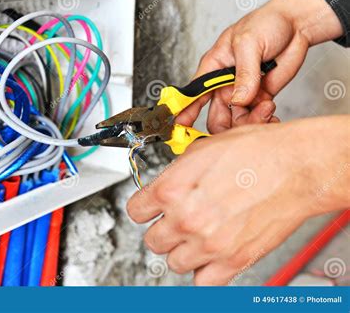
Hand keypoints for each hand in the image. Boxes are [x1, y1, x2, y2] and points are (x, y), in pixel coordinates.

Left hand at [127, 117, 348, 284]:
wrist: (296, 166)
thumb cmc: (257, 152)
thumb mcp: (203, 150)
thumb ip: (177, 175)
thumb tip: (166, 186)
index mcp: (172, 189)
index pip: (135, 211)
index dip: (144, 208)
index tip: (151, 209)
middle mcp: (185, 218)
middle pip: (153, 240)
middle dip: (163, 230)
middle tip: (177, 221)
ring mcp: (208, 243)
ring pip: (174, 262)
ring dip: (182, 251)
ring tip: (198, 236)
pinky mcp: (233, 260)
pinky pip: (202, 282)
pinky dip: (203, 272)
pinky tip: (210, 255)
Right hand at [176, 0, 343, 132]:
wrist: (297, 24)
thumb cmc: (267, 22)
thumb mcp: (249, 42)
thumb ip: (244, 73)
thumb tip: (238, 100)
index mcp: (214, 67)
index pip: (194, 93)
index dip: (186, 110)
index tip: (182, 125)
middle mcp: (225, 84)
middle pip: (215, 116)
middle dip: (225, 127)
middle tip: (238, 129)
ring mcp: (243, 93)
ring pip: (237, 121)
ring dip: (251, 121)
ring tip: (267, 108)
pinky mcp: (260, 98)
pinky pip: (256, 118)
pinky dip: (263, 121)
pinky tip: (271, 113)